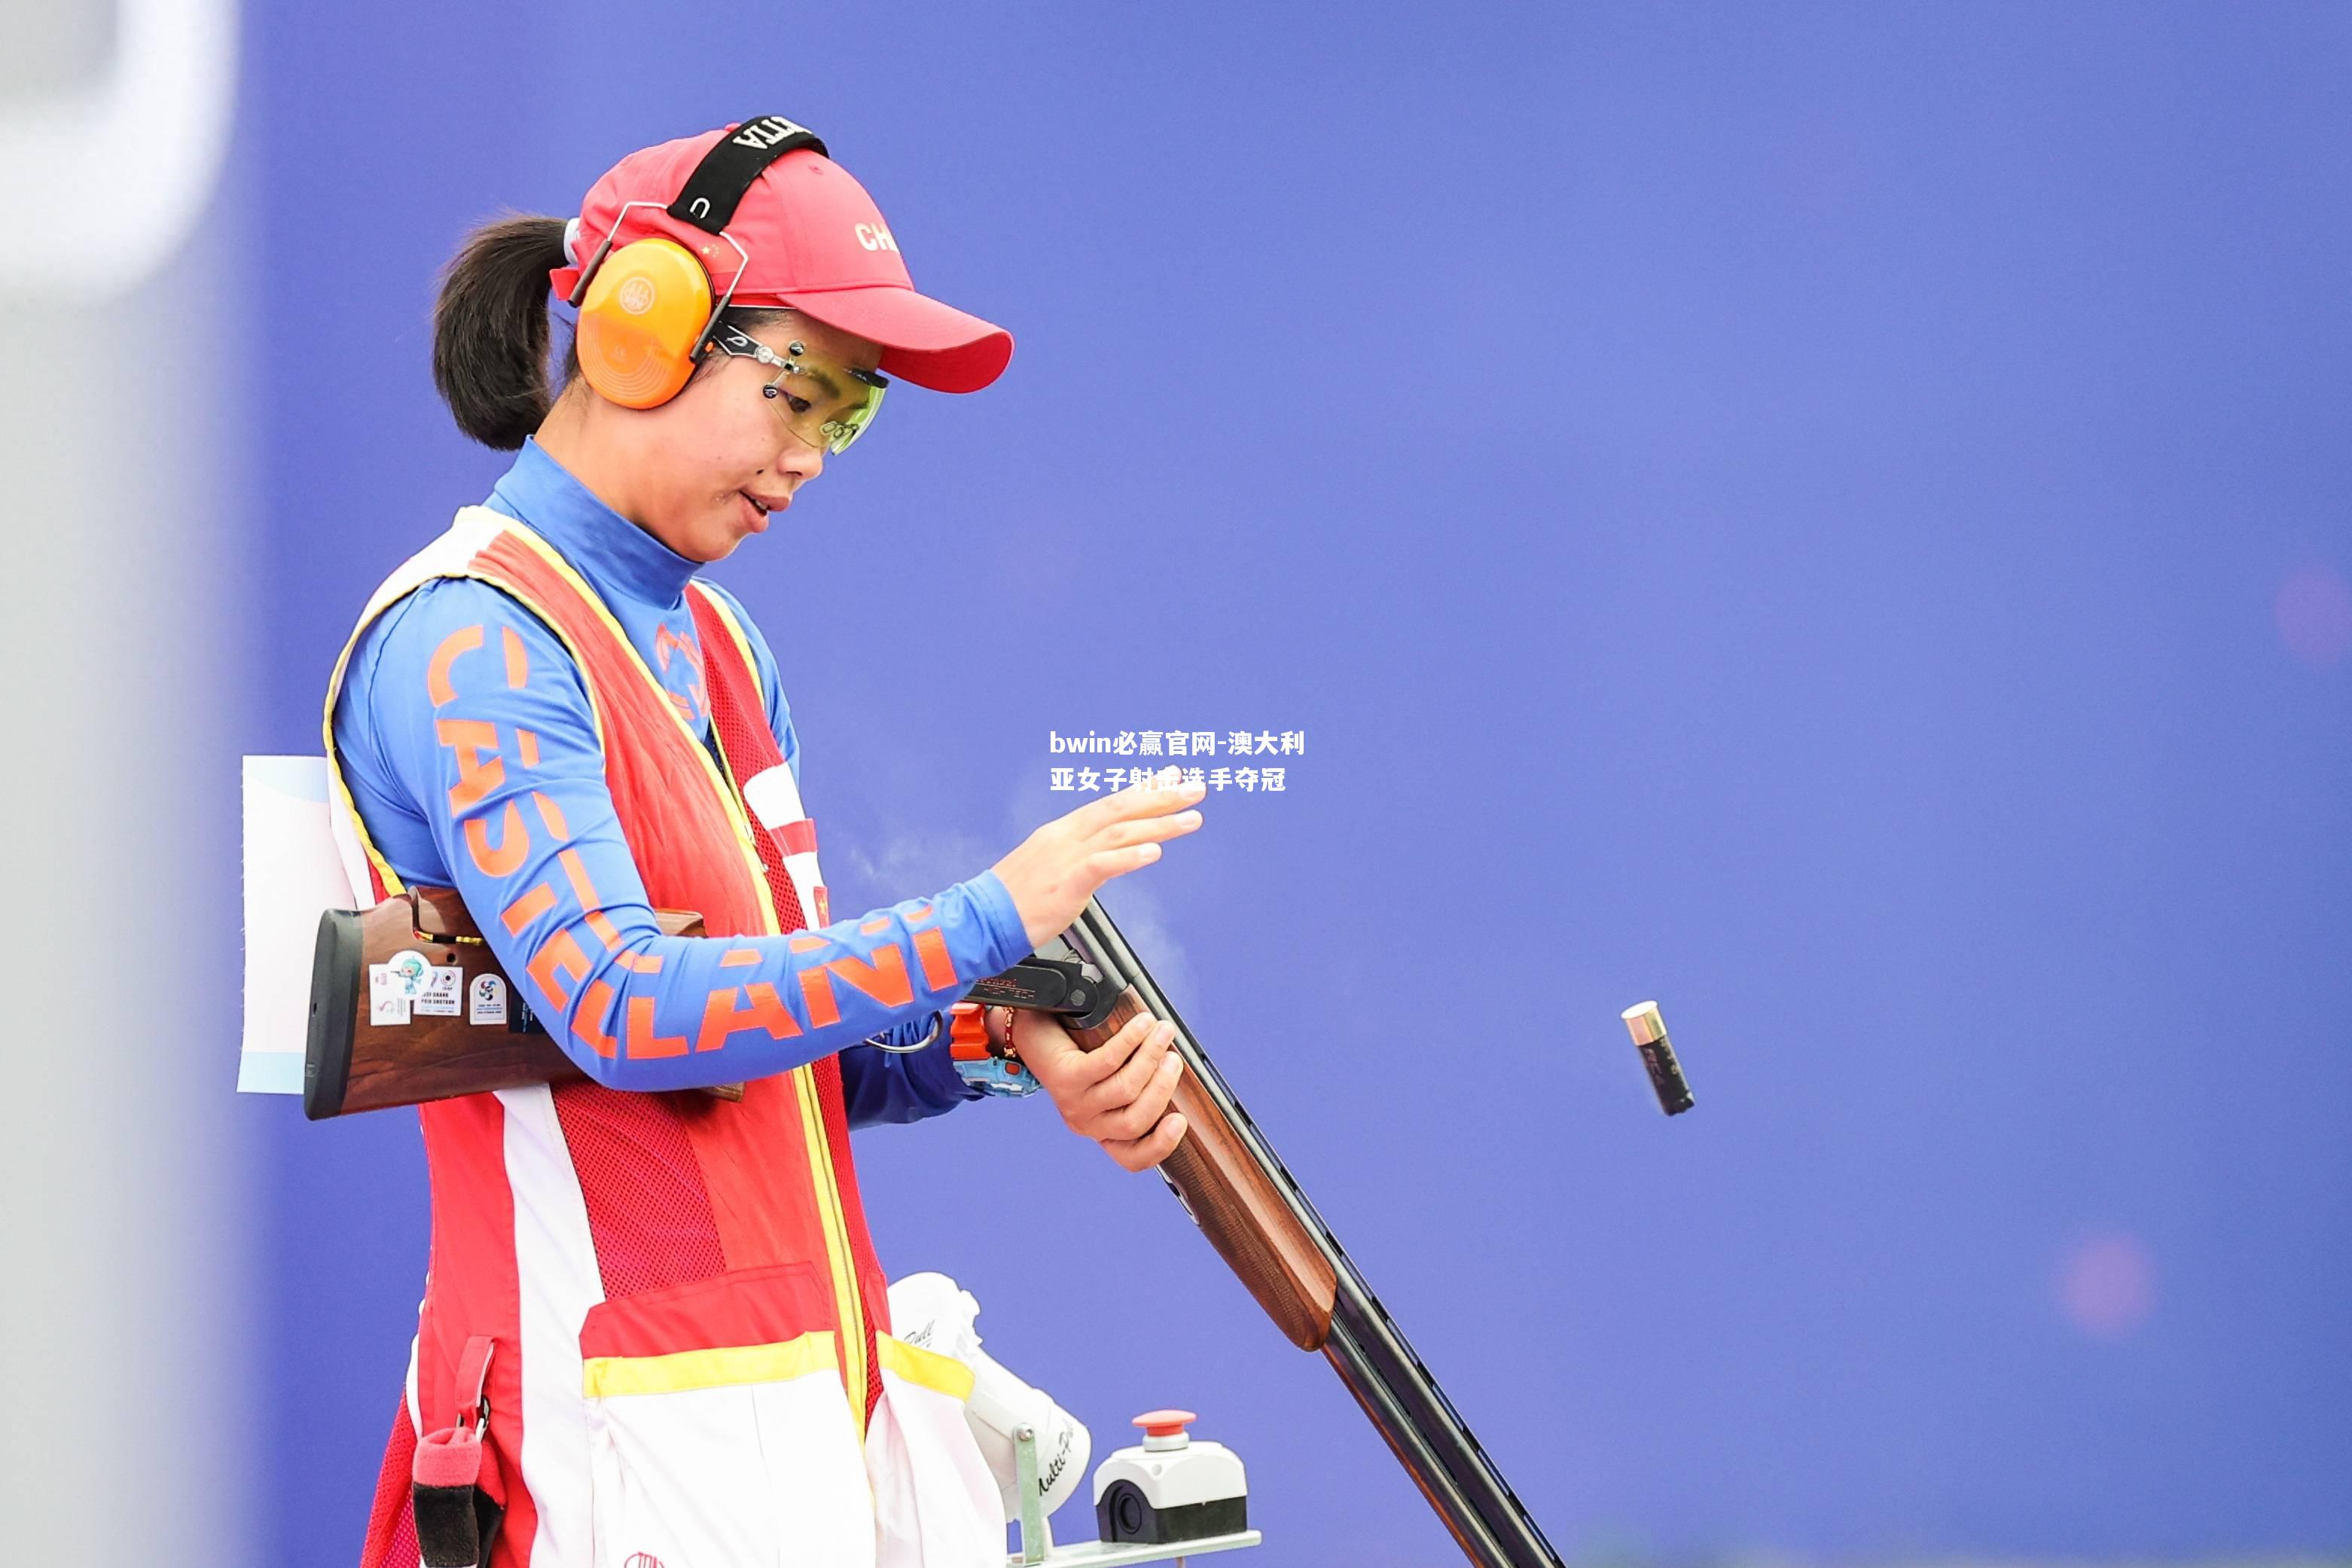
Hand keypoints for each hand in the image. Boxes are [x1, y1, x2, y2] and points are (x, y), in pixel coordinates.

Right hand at [989, 781, 1205, 948]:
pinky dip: (1131, 857)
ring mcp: (1066, 858)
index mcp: (1062, 832)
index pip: (1111, 803)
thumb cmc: (1012, 900)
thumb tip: (1105, 858)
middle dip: (1162, 797)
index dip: (1144, 788)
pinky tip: (1155, 852)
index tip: (1172, 777)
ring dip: (1160, 824)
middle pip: (1121, 809)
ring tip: (1191, 819)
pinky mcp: (1066, 884)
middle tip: (1196, 789)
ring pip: (1120, 832)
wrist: (979, 920)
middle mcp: (1067, 837)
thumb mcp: (1047, 866)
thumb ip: (1078, 858)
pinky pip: (1102, 864)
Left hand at [1008, 1006, 1188, 1171]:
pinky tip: (1142, 1024)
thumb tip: (1175, 1068)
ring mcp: (1074, 1103)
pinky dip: (1131, 1040)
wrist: (1033, 1032)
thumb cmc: (1079, 1052)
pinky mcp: (1065, 1078)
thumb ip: (1140, 1082)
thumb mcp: (1109, 1078)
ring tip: (1163, 1031)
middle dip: (1163, 1088)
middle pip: (1136, 1121)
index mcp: (1102, 1130)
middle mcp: (1087, 1123)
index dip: (1161, 1145)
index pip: (1132, 1158)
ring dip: (1151, 1056)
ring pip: (1126, 1089)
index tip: (1180, 1120)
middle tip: (1174, 1059)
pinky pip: (1107, 1062)